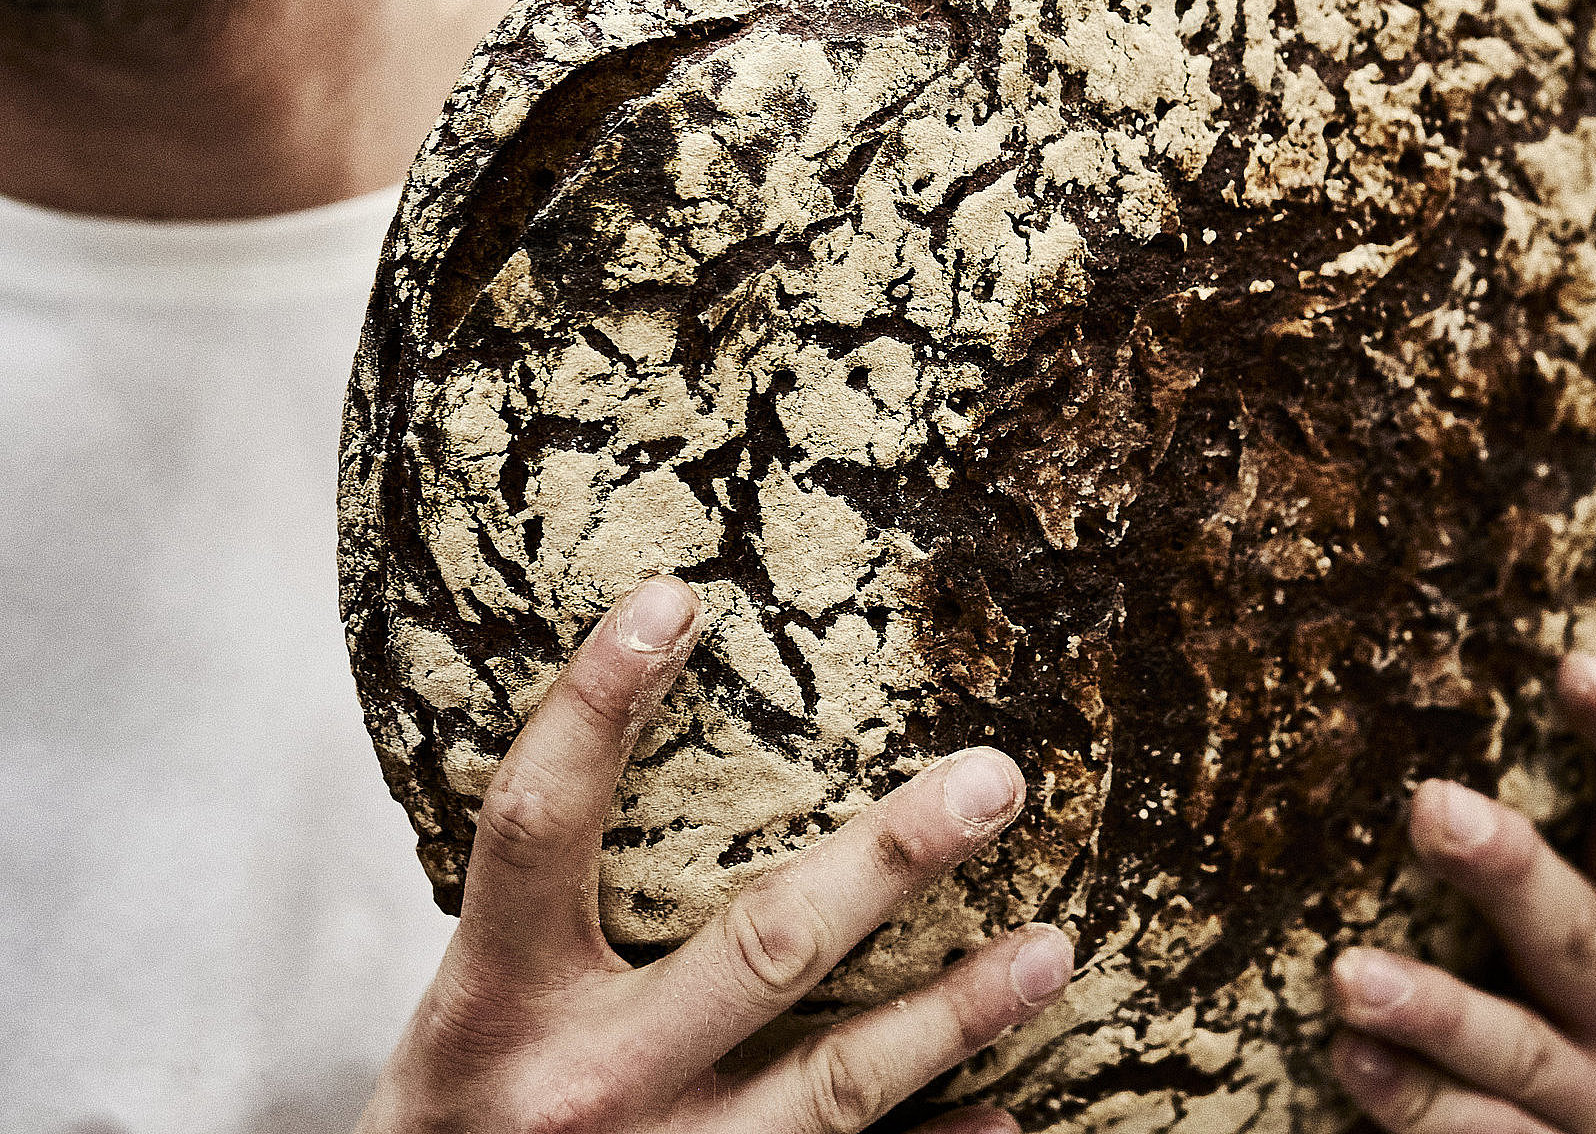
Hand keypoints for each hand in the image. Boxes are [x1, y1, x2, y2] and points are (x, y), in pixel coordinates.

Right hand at [358, 578, 1071, 1133]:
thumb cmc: (459, 1112)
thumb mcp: (469, 1000)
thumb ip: (541, 897)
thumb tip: (651, 704)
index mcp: (497, 1001)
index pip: (537, 823)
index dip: (594, 706)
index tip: (673, 598)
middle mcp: (584, 1085)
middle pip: (760, 948)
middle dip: (890, 858)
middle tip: (995, 780)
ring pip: (837, 1086)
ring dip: (957, 1013)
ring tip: (1053, 947)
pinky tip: (1008, 1117)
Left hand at [1328, 653, 1595, 1133]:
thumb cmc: (1460, 1005)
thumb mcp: (1473, 925)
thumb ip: (1452, 847)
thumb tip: (1338, 707)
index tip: (1572, 669)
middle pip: (1581, 925)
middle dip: (1509, 868)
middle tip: (1431, 808)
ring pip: (1522, 1049)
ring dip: (1434, 1009)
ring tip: (1348, 979)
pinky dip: (1416, 1103)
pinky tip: (1355, 1061)